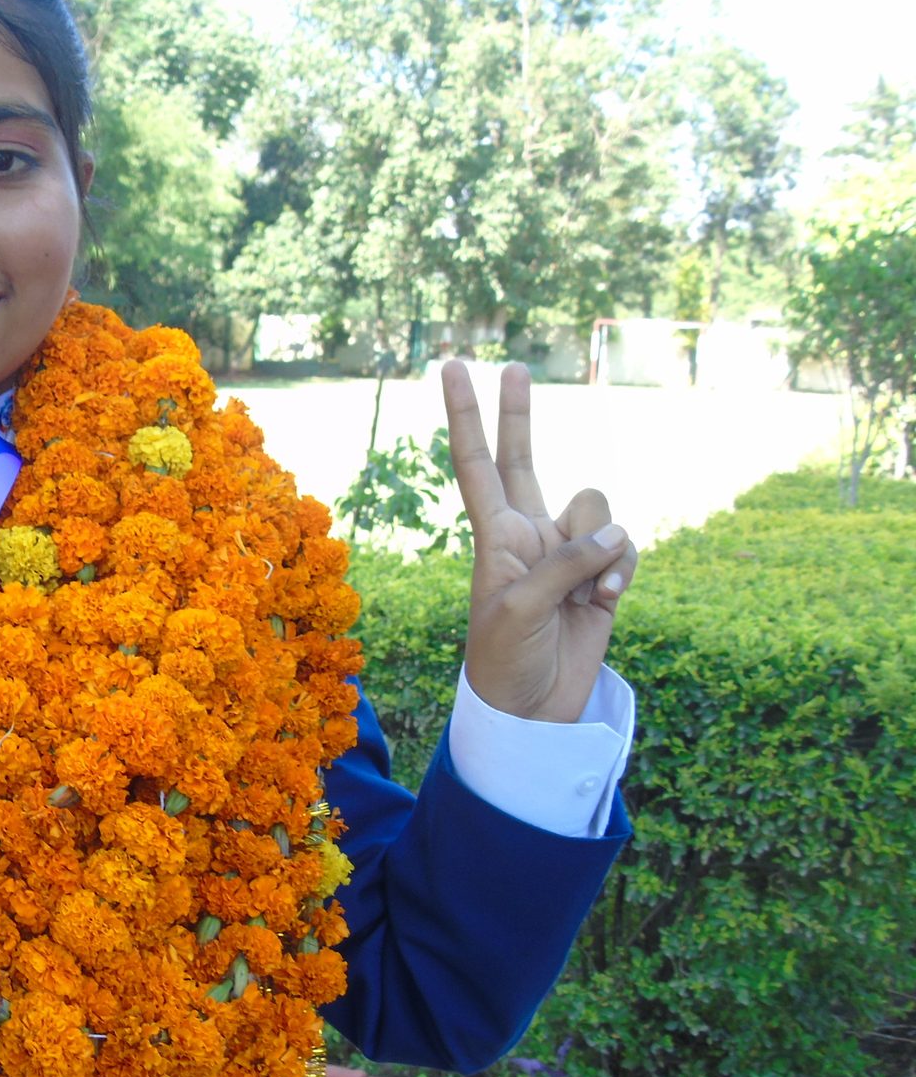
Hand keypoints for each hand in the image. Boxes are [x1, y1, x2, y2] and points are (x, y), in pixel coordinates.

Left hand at [441, 360, 637, 722]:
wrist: (533, 711)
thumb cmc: (506, 659)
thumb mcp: (520, 608)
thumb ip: (563, 562)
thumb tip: (613, 534)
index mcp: (494, 534)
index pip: (475, 463)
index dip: (465, 416)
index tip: (451, 368)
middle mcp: (528, 533)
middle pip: (524, 458)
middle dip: (517, 414)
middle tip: (513, 365)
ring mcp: (567, 553)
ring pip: (597, 509)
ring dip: (600, 547)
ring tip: (586, 592)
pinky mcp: (603, 577)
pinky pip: (626, 548)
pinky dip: (622, 571)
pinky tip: (607, 602)